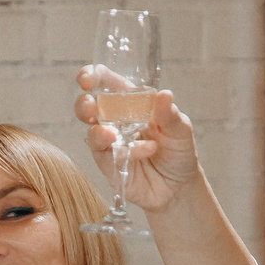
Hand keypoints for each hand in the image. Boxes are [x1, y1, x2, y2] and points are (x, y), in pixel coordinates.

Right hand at [75, 69, 204, 214]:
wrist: (179, 187)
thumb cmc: (179, 152)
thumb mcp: (181, 130)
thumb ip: (170, 115)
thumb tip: (164, 94)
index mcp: (131, 102)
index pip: (107, 83)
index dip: (93, 76)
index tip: (87, 79)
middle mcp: (116, 121)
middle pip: (89, 106)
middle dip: (84, 104)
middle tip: (89, 106)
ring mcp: (111, 144)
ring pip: (92, 132)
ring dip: (97, 131)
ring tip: (111, 134)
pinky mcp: (110, 165)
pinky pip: (108, 157)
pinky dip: (123, 152)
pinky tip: (146, 150)